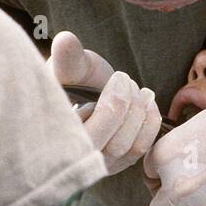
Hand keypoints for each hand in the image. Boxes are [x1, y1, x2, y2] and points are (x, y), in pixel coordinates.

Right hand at [48, 32, 159, 175]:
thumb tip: (65, 40)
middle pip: (113, 145)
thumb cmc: (67, 78)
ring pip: (129, 148)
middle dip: (127, 107)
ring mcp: (96, 165)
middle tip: (126, 79)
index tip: (120, 77)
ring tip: (139, 88)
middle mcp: (74, 161)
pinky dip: (149, 124)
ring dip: (140, 113)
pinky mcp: (115, 163)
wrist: (79, 90)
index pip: (88, 139)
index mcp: (55, 140)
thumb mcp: (64, 66)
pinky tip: (148, 102)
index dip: (111, 109)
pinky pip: (139, 151)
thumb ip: (66, 59)